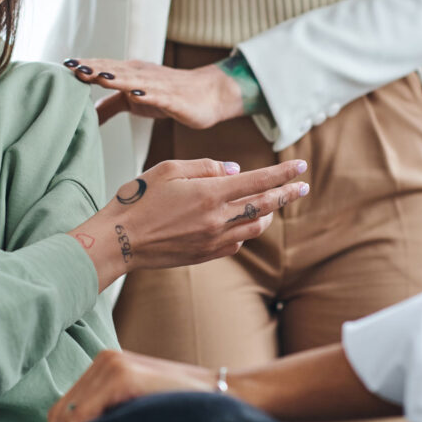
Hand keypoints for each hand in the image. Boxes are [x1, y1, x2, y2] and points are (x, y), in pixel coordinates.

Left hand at [48, 350, 215, 421]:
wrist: (220, 394)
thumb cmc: (180, 405)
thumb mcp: (136, 408)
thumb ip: (110, 416)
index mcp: (104, 366)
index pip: (64, 409)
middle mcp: (104, 360)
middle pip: (61, 413)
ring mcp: (112, 365)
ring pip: (69, 416)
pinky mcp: (123, 376)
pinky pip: (86, 416)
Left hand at [62, 58, 242, 127]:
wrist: (208, 94)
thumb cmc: (168, 94)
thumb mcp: (134, 101)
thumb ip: (110, 105)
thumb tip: (85, 115)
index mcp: (130, 73)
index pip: (104, 67)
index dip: (85, 67)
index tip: (63, 65)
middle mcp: (141, 75)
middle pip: (114, 70)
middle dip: (93, 68)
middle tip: (72, 65)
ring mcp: (157, 86)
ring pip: (133, 80)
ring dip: (115, 76)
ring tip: (97, 74)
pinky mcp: (173, 99)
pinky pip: (158, 96)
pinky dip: (146, 93)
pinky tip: (135, 93)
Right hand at [68, 158, 308, 290]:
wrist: (119, 241)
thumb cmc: (137, 201)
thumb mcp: (168, 170)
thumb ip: (205, 166)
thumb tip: (235, 170)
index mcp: (209, 194)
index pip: (258, 181)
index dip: (282, 173)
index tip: (300, 167)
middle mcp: (217, 219)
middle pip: (265, 205)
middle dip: (287, 194)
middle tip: (302, 186)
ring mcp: (213, 240)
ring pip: (254, 226)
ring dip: (268, 213)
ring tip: (272, 202)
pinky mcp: (205, 255)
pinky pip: (237, 242)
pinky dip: (245, 229)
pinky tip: (242, 222)